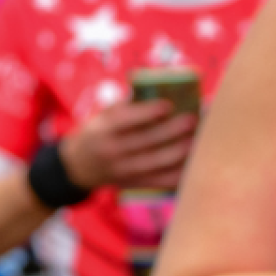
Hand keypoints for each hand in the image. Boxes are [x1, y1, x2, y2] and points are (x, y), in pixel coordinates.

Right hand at [60, 99, 195, 189]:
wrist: (79, 166)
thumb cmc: (98, 133)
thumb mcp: (102, 117)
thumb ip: (127, 107)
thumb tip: (162, 90)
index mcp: (103, 130)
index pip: (125, 120)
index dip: (148, 112)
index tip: (168, 104)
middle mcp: (112, 151)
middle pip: (147, 141)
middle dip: (173, 130)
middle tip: (192, 119)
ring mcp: (124, 170)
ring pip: (159, 162)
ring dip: (181, 150)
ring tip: (197, 139)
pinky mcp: (136, 184)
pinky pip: (164, 181)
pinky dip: (182, 172)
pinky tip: (194, 161)